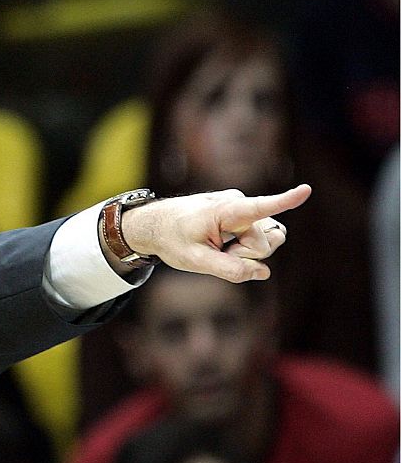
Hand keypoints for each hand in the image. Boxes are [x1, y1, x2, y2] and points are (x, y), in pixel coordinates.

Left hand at [121, 184, 310, 282]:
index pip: (260, 207)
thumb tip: (264, 273)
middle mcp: (240, 204)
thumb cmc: (172, 239)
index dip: (284, 201)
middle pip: (267, 241)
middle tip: (217, 252)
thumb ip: (229, 269)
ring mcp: (245, 209)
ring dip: (246, 252)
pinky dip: (244, 248)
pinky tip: (225, 244)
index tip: (306, 190)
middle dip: (247, 254)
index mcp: (226, 210)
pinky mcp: (246, 215)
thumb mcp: (194, 261)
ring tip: (219, 247)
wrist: (156, 224)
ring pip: (267, 241)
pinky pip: (260, 238)